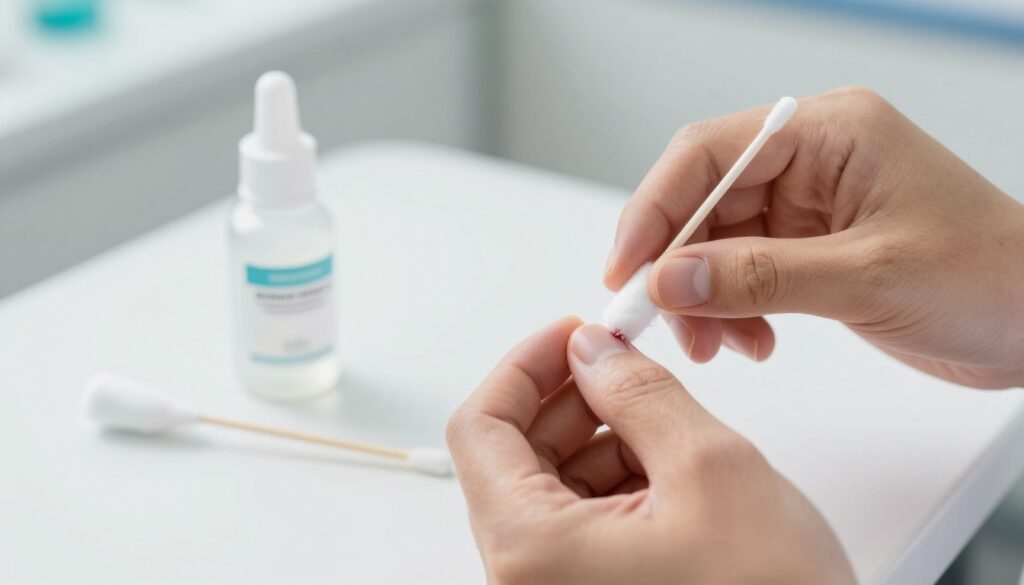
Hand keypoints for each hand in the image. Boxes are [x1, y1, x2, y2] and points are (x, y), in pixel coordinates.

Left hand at [447, 317, 854, 583]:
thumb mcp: (710, 469)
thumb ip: (639, 394)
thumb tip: (596, 352)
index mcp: (533, 551)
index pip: (480, 429)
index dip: (523, 367)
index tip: (570, 334)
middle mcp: (529, 578)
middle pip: (513, 455)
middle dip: (570, 398)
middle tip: (624, 362)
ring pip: (550, 483)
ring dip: (600, 436)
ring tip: (664, 423)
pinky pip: (580, 518)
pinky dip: (617, 478)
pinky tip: (667, 469)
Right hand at [605, 87, 1023, 388]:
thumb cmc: (992, 276)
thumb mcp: (868, 276)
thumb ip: (760, 277)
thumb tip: (669, 280)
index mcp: (827, 133)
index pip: (707, 155)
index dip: (653, 211)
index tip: (624, 272)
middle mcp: (810, 161)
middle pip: (702, 202)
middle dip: (675, 268)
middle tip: (659, 323)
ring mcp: (808, 206)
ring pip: (714, 246)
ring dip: (702, 299)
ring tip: (719, 346)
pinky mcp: (809, 249)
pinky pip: (741, 274)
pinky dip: (733, 312)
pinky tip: (754, 342)